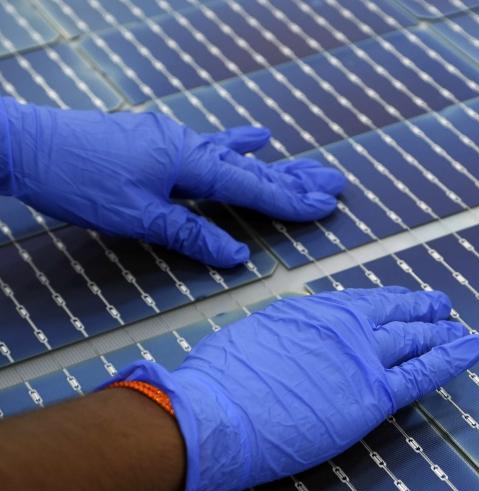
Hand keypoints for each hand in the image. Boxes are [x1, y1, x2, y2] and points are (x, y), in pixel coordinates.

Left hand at [0, 98, 343, 266]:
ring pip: (236, 156)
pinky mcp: (158, 141)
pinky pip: (212, 144)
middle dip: (296, 179)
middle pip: (253, 166)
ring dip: (274, 165)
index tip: (326, 206)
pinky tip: (256, 137)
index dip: (290, 200)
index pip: (251, 186)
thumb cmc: (78, 180)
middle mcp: (188, 145)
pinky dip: (238, 146)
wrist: (27, 144)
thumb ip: (190, 233)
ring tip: (310, 166)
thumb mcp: (136, 216)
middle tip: (336, 184)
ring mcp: (173, 139)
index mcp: (188, 162)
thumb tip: (238, 254)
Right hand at [108, 288, 478, 490]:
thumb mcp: (251, 341)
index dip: (388, 304)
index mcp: (311, 313)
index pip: (361, 305)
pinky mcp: (372, 395)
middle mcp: (342, 327)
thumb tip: (291, 349)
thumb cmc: (216, 386)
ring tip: (460, 329)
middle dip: (421, 312)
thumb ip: (284, 341)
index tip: (402, 301)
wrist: (213, 414)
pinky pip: (423, 373)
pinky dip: (453, 358)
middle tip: (441, 307)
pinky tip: (473, 348)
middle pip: (393, 316)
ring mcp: (361, 358)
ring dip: (441, 333)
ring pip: (414, 340)